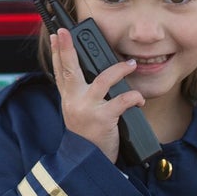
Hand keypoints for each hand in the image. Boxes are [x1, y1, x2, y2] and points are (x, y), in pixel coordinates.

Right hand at [50, 26, 145, 164]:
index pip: (60, 70)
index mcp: (68, 98)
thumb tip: (94, 75)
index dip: (57, 51)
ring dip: (119, 70)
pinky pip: (122, 100)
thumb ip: (81, 95)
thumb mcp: (77, 113)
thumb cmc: (88, 136)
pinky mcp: (103, 118)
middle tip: (65, 32)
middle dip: (66, 49)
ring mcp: (87, 109)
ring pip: (103, 80)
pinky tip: (139, 98)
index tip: (58, 35)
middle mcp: (74, 101)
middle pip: (69, 69)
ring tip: (131, 65)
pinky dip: (134, 97)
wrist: (88, 163)